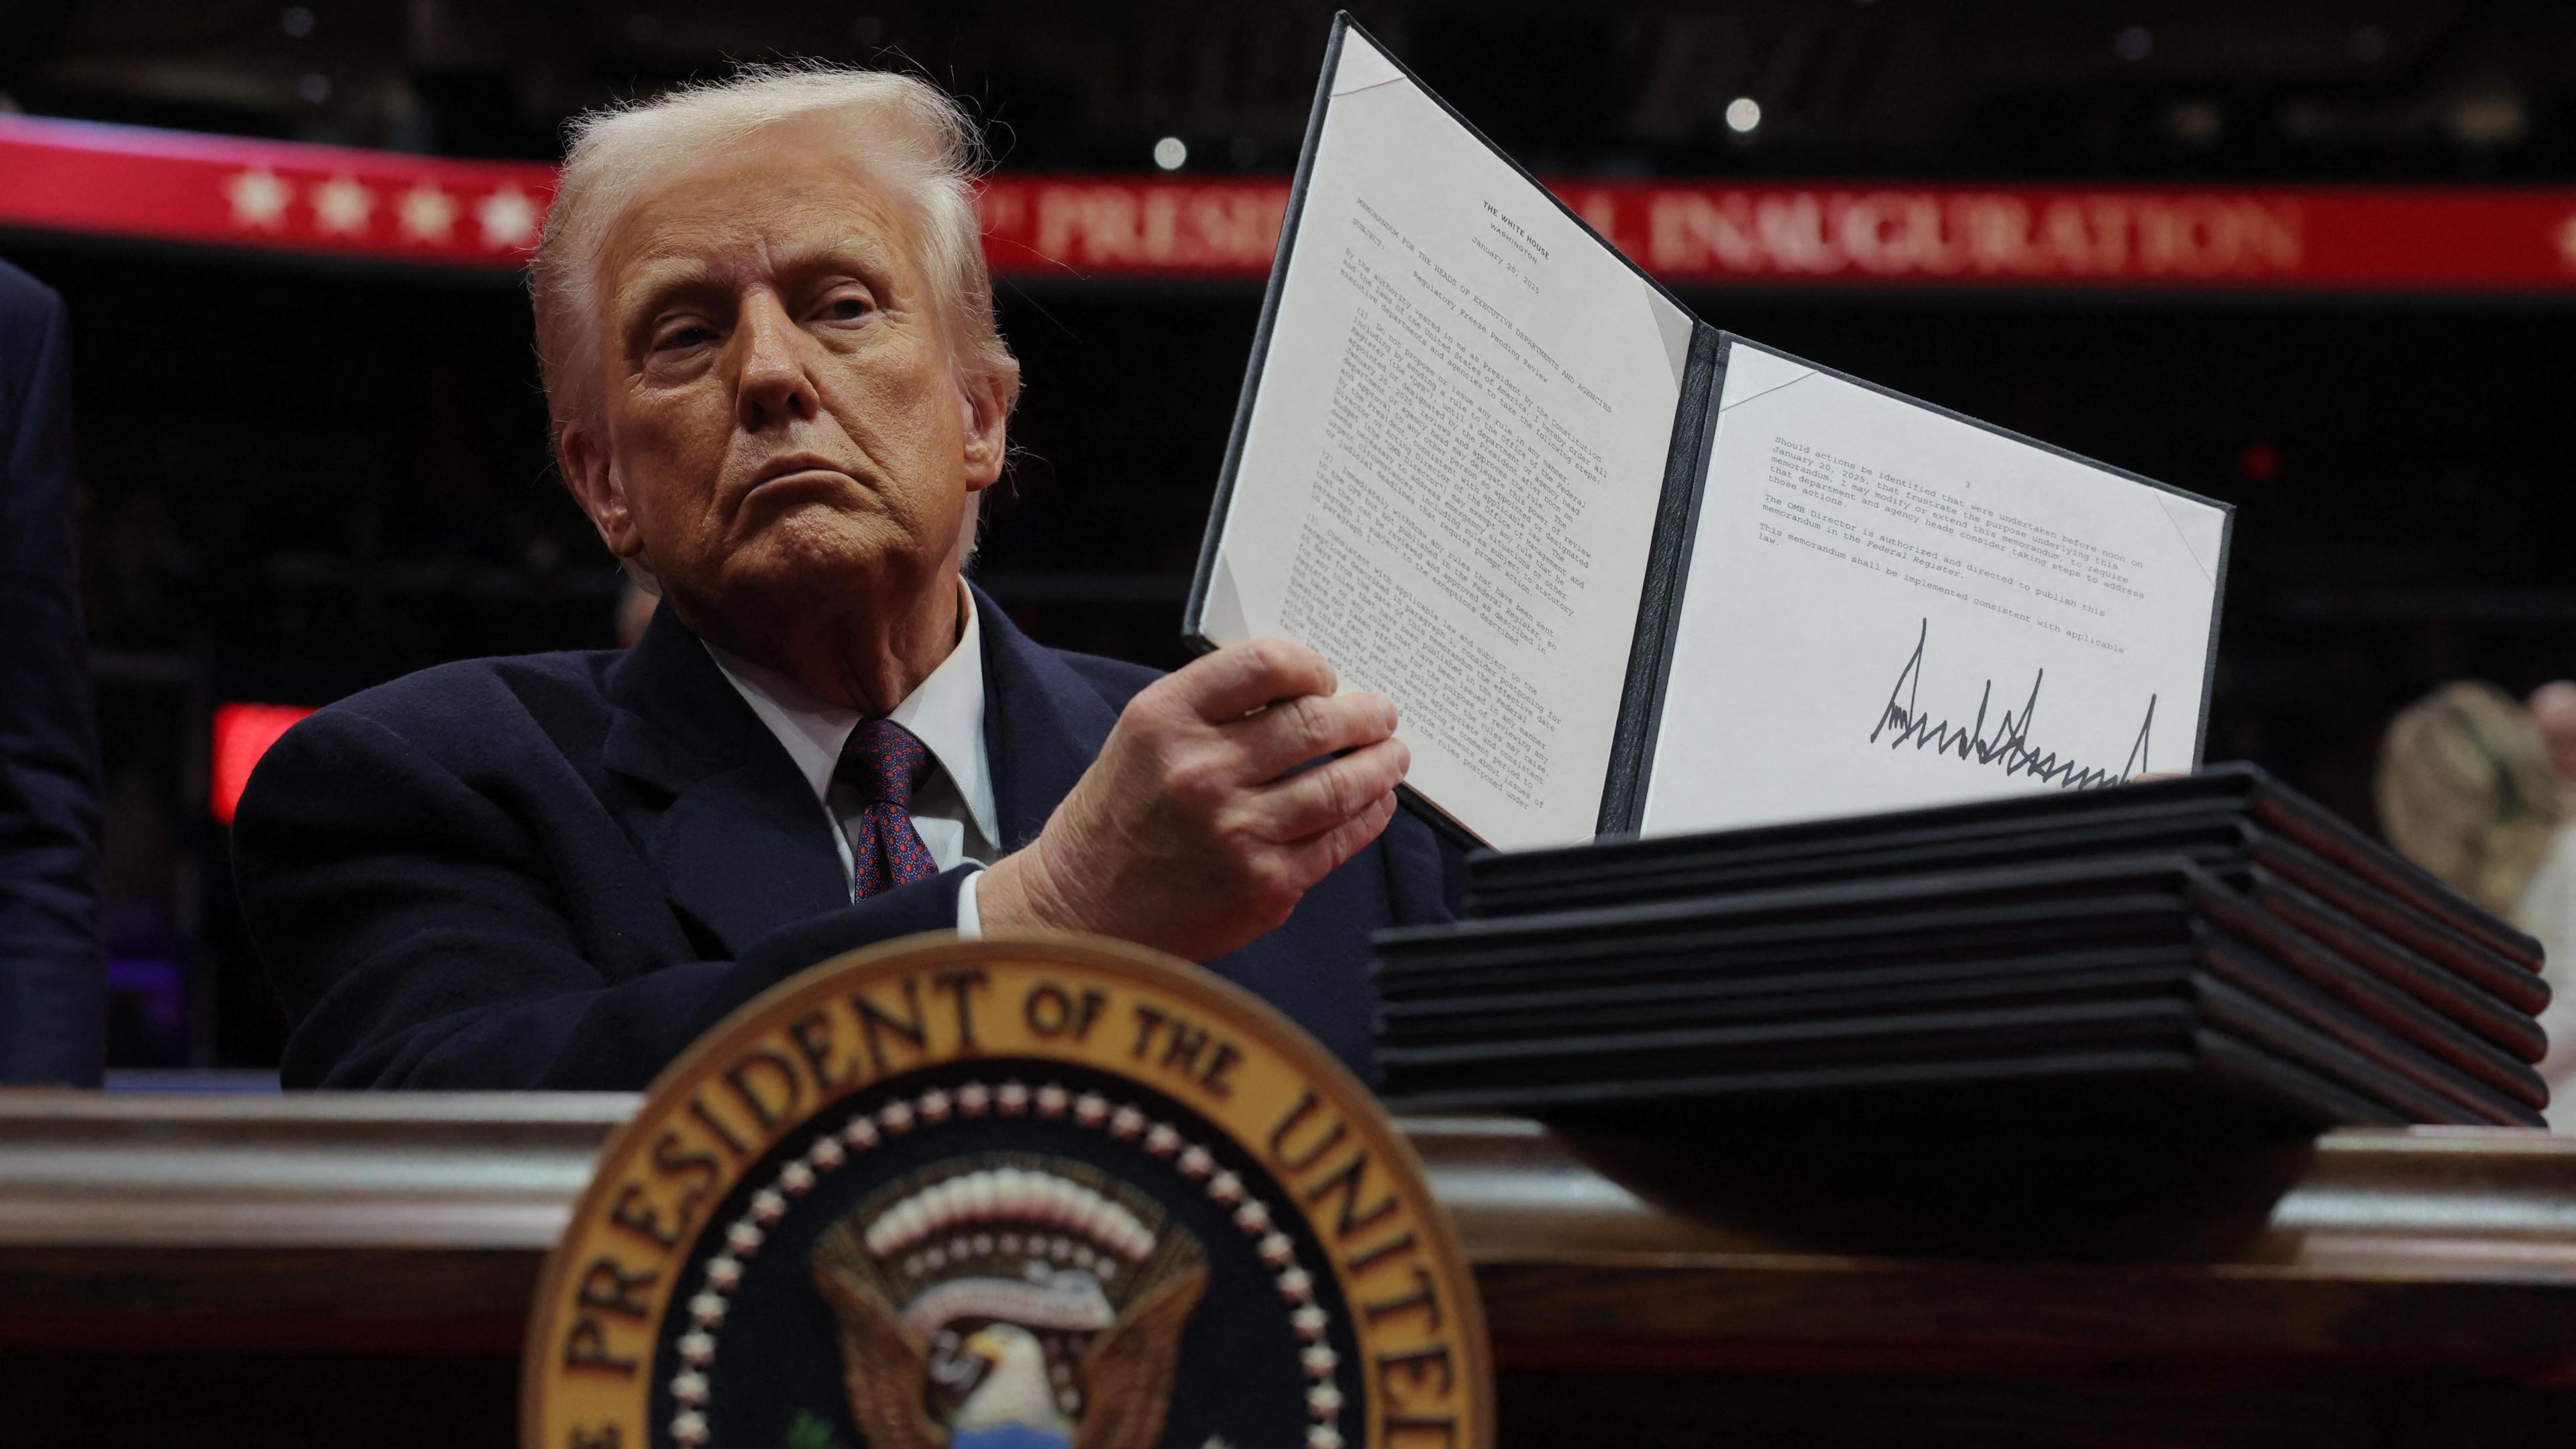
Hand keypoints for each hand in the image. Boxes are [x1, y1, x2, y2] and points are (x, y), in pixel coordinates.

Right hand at [976, 638, 1409, 961]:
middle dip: (1364, 714)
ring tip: (1392, 755)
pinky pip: (1339, 840)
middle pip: (1316, 723)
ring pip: (1341, 785)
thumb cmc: (1121, 816)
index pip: (1266, 664)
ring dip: (1381, 764)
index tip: (1326, 678)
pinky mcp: (1265, 885)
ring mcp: (1237, 833)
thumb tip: (1306, 691)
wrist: (1083, 908)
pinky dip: (1369, 816)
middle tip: (1380, 714)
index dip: (1311, 666)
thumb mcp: (1144, 737)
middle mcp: (1201, 772)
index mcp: (1165, 720)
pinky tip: (1375, 804)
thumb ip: (1214, 709)